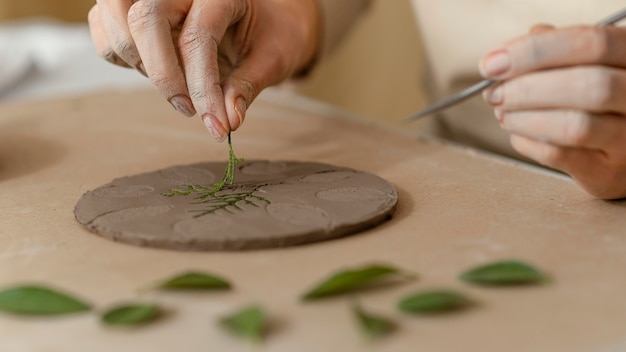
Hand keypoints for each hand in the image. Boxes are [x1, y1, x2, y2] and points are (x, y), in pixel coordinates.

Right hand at [88, 0, 319, 140]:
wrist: (266, 16)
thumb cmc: (271, 33)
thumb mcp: (272, 59)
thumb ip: (247, 87)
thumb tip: (228, 120)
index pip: (198, 36)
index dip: (204, 87)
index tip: (216, 125)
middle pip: (145, 18)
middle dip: (162, 74)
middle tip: (189, 109)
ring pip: (116, 18)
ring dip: (139, 64)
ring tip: (176, 86)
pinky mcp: (128, 6)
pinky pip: (104, 30)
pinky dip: (120, 56)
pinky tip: (153, 68)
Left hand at [480, 24, 625, 198]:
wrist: (623, 152)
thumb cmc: (598, 100)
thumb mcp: (584, 65)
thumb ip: (553, 50)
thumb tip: (504, 55)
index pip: (591, 44)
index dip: (535, 51)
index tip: (492, 64)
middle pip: (587, 85)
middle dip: (526, 89)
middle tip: (493, 93)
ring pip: (574, 126)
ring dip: (524, 118)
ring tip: (503, 113)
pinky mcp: (607, 172)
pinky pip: (560, 155)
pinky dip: (527, 143)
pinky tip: (517, 134)